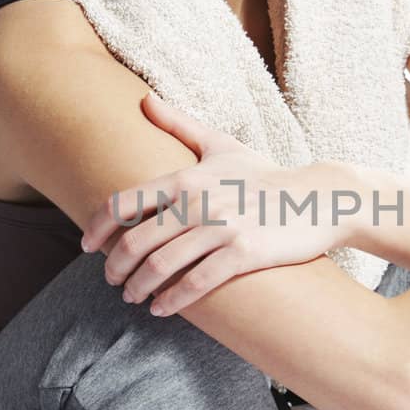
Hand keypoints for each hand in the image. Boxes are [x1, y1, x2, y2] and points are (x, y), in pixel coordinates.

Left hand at [80, 90, 348, 314]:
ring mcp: (221, 227)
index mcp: (186, 176)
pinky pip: (196, 283)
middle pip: (136, 240)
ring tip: (134, 298)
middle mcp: (198, 200)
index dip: (98, 227)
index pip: (124, 202)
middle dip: (117, 267)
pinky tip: (161, 309)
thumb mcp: (222, 145)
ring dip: (140, 287)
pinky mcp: (244, 252)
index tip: (89, 246)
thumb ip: (180, 124)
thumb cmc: (266, 174)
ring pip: (162, 265)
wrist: (320, 197)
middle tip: (113, 281)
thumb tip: (144, 100)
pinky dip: (172, 301)